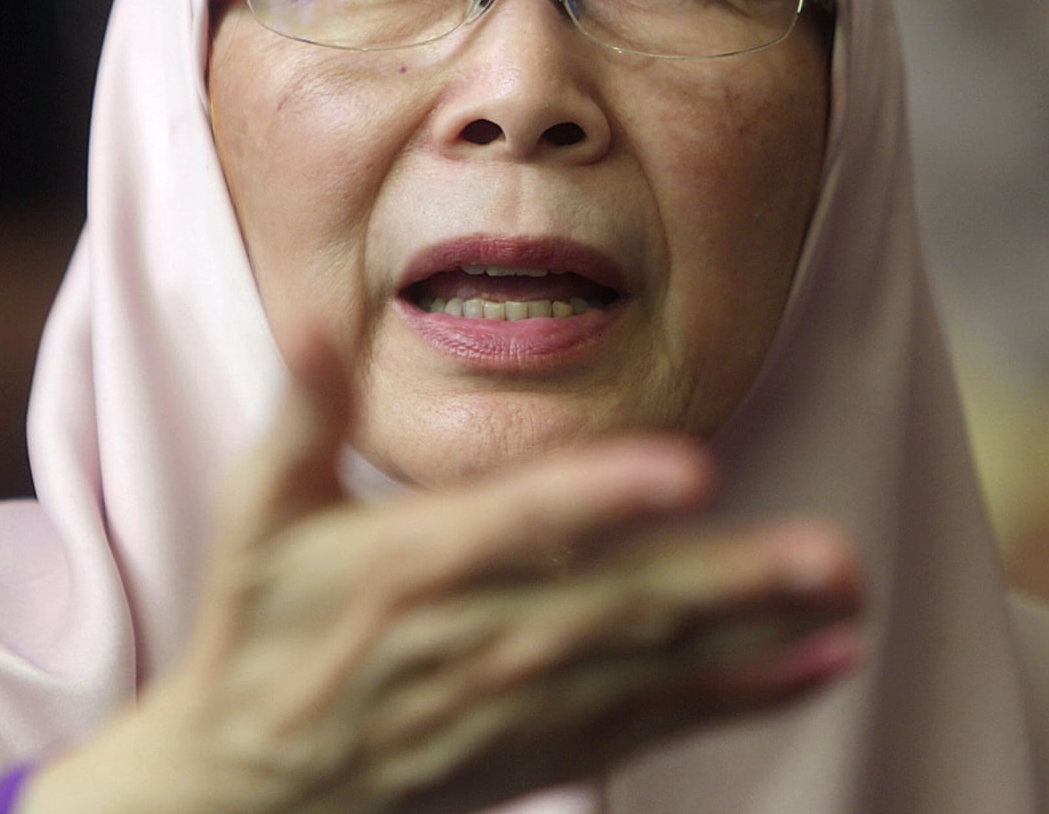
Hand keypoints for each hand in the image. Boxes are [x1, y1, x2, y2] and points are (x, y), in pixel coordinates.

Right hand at [21, 333, 860, 813]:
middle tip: (826, 556)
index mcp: (411, 562)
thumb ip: (300, 415)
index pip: (518, 521)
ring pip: (647, 668)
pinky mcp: (538, 746)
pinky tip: (808, 668)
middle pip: (614, 604)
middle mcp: (475, 635)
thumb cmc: (256, 626)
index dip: (599, 496)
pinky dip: (731, 699)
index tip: (686, 468)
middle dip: (726, 581)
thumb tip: (309, 323)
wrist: (248, 783)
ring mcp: (513, 701)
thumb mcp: (256, 510)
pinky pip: (646, 726)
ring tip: (841, 603)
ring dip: (751, 637)